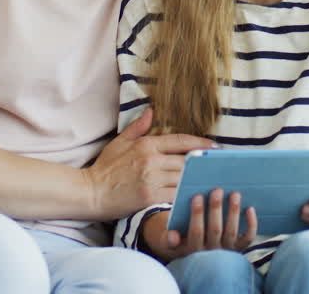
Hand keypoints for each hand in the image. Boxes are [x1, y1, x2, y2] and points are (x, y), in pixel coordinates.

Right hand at [84, 109, 212, 219]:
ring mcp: (152, 179)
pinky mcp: (151, 197)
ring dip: (197, 179)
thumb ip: (137, 128)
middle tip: (217, 166)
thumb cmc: (105, 169)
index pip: (181, 141)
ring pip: (184, 177)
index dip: (200, 143)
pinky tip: (196, 195)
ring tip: (211, 180)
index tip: (213, 146)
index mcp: (146, 144)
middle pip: (187, 160)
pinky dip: (186, 194)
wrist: (91, 193)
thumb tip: (151, 111)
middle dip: (202, 164)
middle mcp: (152, 160)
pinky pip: (176, 194)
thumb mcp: (119, 143)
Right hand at [141, 190, 258, 262]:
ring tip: (235, 194)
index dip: (197, 214)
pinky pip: (248, 238)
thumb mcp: (169, 241)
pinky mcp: (239, 248)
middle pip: (215, 230)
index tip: (197, 195)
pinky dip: (251, 224)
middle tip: (217, 190)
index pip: (196, 232)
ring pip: (232, 232)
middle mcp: (211, 252)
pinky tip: (250, 208)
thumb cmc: (181, 240)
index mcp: (193, 249)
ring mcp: (226, 251)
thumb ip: (169, 238)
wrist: (194, 255)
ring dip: (233, 212)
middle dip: (215, 209)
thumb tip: (172, 236)